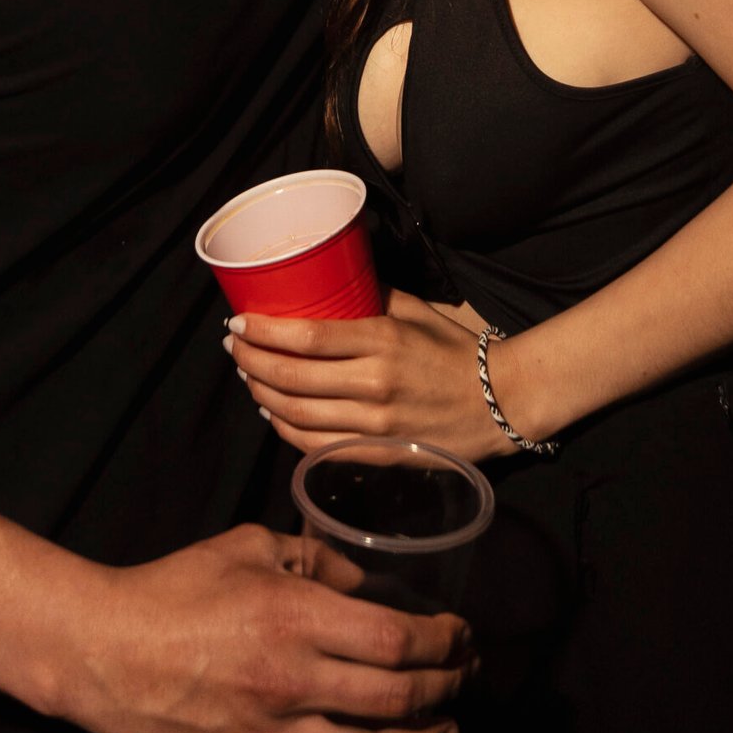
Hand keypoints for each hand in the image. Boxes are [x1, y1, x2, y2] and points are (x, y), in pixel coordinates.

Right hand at [83, 522, 473, 732]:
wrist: (104, 650)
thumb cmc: (175, 589)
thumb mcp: (249, 546)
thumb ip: (314, 557)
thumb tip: (365, 581)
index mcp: (295, 616)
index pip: (396, 638)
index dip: (445, 642)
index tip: (462, 638)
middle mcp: (292, 681)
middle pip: (398, 699)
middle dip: (447, 692)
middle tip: (464, 683)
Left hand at [226, 290, 514, 461]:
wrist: (499, 403)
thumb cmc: (454, 350)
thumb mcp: (416, 310)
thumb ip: (372, 295)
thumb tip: (330, 279)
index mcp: (382, 340)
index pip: (307, 337)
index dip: (265, 332)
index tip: (238, 323)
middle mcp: (373, 383)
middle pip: (293, 377)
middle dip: (252, 362)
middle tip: (233, 348)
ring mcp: (374, 424)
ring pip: (297, 414)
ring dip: (262, 395)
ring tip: (248, 377)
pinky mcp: (377, 453)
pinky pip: (316, 447)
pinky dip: (286, 430)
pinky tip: (273, 414)